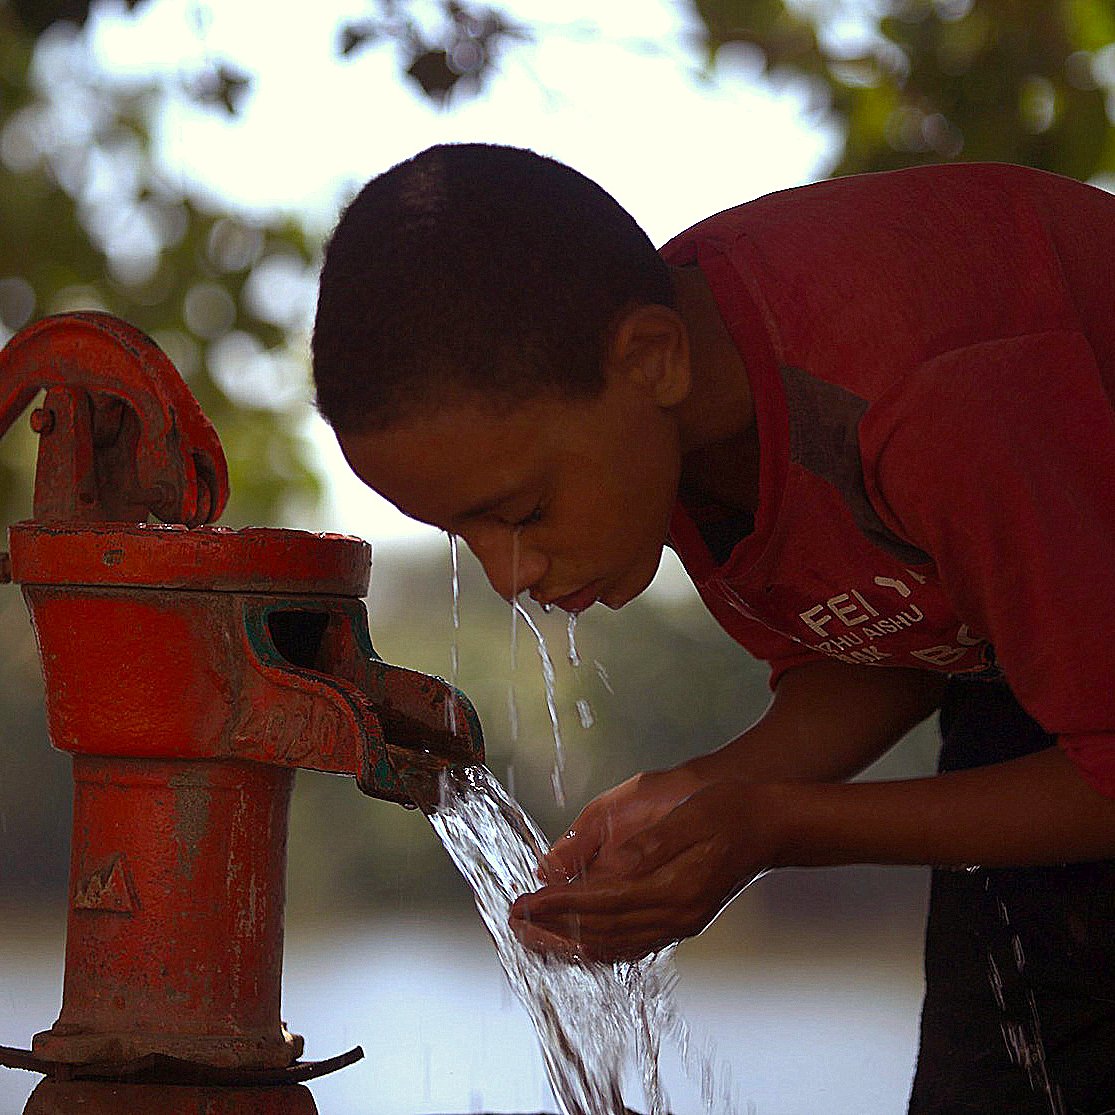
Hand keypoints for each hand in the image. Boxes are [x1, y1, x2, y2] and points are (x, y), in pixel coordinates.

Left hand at [509, 766, 775, 962]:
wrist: (773, 825)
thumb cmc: (732, 810)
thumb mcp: (689, 815)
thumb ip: (645, 846)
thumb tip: (600, 868)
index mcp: (674, 888)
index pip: (599, 904)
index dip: (556, 905)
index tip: (523, 902)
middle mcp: (676, 916)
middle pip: (601, 934)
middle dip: (552, 929)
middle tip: (514, 922)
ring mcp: (681, 924)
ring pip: (614, 947)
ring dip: (570, 943)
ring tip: (534, 936)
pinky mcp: (682, 922)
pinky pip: (631, 945)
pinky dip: (598, 947)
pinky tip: (578, 940)